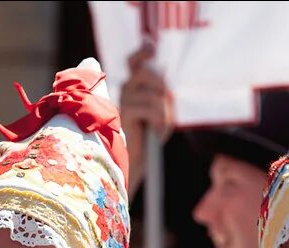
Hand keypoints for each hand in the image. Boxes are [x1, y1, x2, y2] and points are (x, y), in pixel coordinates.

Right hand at [119, 42, 173, 194]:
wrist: (135, 160)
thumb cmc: (149, 136)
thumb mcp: (161, 113)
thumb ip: (163, 96)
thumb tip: (165, 88)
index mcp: (134, 85)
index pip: (135, 61)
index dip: (143, 51)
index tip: (152, 46)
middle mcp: (126, 88)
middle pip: (148, 72)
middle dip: (162, 89)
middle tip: (165, 108)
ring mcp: (123, 99)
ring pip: (153, 93)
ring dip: (163, 112)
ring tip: (159, 127)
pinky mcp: (123, 112)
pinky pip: (150, 107)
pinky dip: (159, 120)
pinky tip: (155, 132)